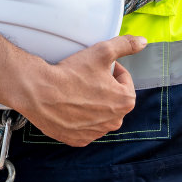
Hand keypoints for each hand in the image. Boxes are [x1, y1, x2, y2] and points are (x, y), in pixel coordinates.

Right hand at [16, 35, 144, 146]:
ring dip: (93, 103)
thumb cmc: (71, 74)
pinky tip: (70, 105)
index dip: (111, 69)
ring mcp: (95, 133)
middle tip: (86, 77)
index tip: (96, 67)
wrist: (40, 92)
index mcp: (125, 101)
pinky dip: (79, 117)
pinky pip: (84, 127)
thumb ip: (125, 45)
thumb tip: (142, 42)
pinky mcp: (78, 140)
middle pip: (113, 98)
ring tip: (76, 91)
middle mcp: (114, 122)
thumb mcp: (102, 51)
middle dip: (103, 87)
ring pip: (99, 113)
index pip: (124, 79)